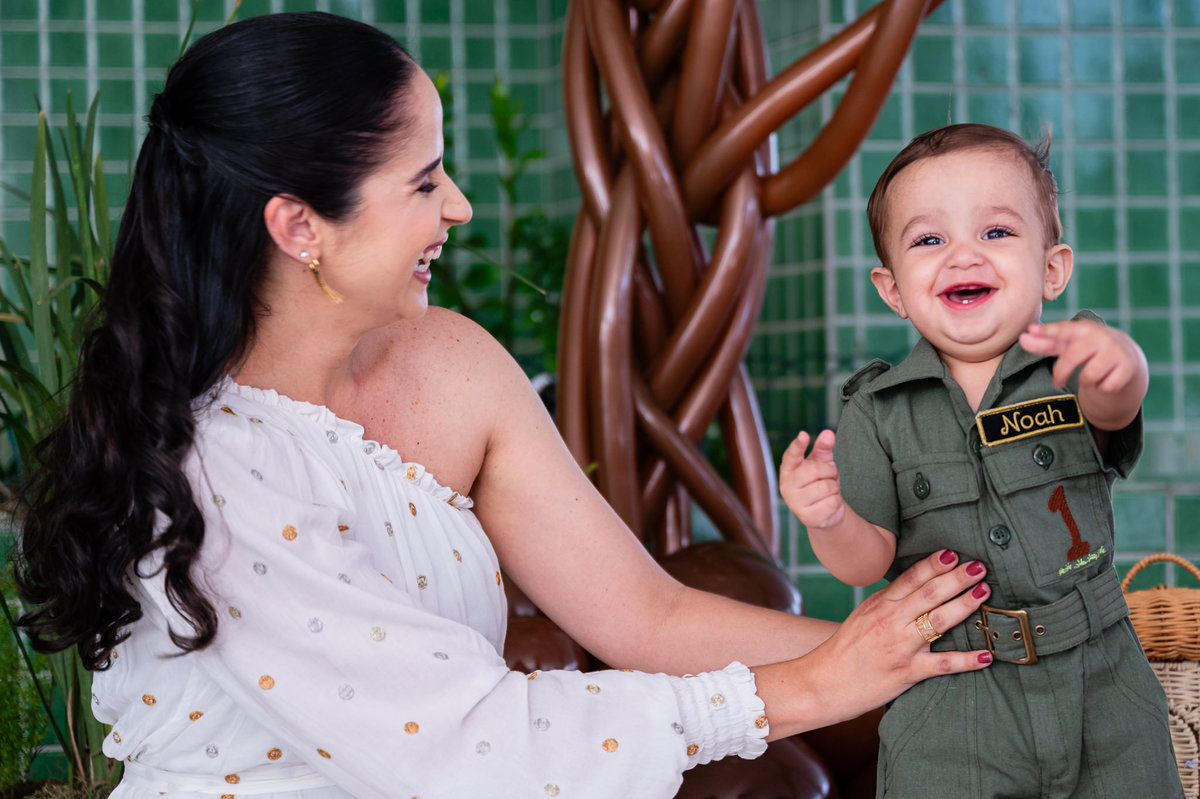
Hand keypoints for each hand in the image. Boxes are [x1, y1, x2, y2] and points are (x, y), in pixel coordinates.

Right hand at [755, 550, 992, 738]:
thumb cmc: (845, 649)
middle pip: (929, 593)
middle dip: (957, 577)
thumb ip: (888, 601)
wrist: (823, 682)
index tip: (954, 553)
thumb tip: (916, 584)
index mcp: (879, 605)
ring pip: (938, 621)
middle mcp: (890, 621)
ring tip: (985, 592)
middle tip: (980, 565)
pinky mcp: (906, 672)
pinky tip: (988, 655)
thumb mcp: (863, 616)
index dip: (934, 564)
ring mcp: (899, 646)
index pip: (910, 578)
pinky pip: (942, 664)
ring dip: (965, 605)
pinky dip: (967, 660)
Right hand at [779, 430, 844, 528]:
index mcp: (788, 469)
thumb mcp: (822, 462)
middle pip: (815, 470)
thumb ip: (823, 448)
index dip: (797, 445)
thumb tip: (828, 433)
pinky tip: (829, 504)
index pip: (791, 455)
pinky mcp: (808, 518)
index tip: (804, 435)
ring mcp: (795, 504)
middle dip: (830, 471)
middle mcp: (786, 486)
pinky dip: (837, 501)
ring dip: (835, 487)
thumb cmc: (820, 481)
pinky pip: (832, 502)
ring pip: (826, 487)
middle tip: (831, 475)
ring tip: (829, 491)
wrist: (825, 512)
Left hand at [1019, 319, 1143, 393]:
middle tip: (1057, 382)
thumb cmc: (1086, 350)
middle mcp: (1100, 336)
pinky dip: (1102, 387)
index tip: (1030, 331)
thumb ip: (1044, 343)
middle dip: (1061, 373)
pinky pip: (1105, 387)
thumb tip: (1023, 338)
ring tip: (1091, 374)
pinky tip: (1107, 378)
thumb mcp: (1066, 345)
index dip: (1046, 332)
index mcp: (1082, 329)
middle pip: (1072, 357)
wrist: (1125, 356)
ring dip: (1086, 381)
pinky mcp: (1128, 367)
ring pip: (1088, 376)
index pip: (1062, 330)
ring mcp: (1116, 350)